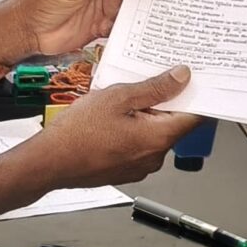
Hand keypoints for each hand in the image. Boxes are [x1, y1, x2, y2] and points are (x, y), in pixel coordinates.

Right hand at [27, 67, 200, 186]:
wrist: (48, 162)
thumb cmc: (77, 133)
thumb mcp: (118, 97)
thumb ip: (155, 87)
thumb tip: (181, 77)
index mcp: (158, 138)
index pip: (197, 117)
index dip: (198, 96)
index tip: (196, 80)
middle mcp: (154, 157)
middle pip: (174, 123)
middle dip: (165, 102)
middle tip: (149, 81)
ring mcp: (140, 166)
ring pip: (155, 133)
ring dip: (146, 115)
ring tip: (123, 99)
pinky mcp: (126, 169)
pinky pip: (139, 144)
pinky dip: (134, 129)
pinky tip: (114, 117)